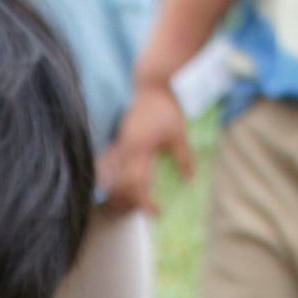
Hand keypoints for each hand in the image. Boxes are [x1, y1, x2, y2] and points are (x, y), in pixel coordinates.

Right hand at [98, 84, 192, 215]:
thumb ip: (183, 157)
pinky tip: (113, 185)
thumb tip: (188, 180)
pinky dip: (111, 178)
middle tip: (141, 211)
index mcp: (139, 150)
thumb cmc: (166, 109)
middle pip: (119, 186)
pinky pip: (109, 165)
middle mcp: (125, 150)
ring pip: (111, 177)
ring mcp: (119, 145)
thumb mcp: (179, 133)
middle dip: (128, 202)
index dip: (144, 202)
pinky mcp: (118, 140)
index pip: (137, 184)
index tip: (155, 212)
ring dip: (118, 193)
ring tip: (128, 203)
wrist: (151, 85)